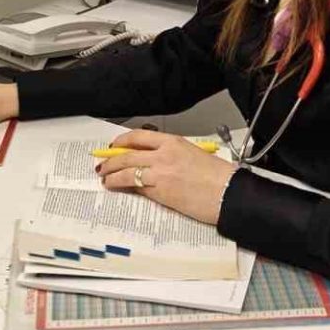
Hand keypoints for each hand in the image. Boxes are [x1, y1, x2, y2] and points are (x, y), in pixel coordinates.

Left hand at [96, 130, 235, 225]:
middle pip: (127, 154)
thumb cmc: (217, 176)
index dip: (122, 141)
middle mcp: (163, 154)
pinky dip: (123, 186)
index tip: (114, 146)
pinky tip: (117, 188)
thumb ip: (170, 156)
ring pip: (126, 170)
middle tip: (103, 165)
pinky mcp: (159, 191)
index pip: (139, 136)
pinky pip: (135, 186)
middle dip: (111, 160)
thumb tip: (151, 163)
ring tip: (105, 179)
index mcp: (173, 142)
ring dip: (112, 175)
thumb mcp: (192, 155)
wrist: (227, 193)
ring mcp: (159, 172)